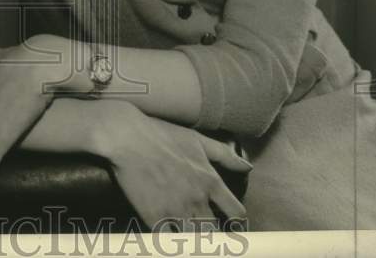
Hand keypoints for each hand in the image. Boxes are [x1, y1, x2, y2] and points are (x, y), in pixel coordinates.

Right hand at [96, 102, 251, 229]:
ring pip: (195, 241)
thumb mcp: (197, 140)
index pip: (236, 213)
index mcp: (210, 182)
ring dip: (192, 239)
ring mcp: (176, 211)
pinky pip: (168, 240)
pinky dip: (169, 240)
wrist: (127, 137)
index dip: (235, 221)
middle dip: (212, 234)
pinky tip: (167, 236)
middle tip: (205, 232)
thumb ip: (224, 155)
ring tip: (186, 234)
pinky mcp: (154, 218)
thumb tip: (248, 166)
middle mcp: (197, 200)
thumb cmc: (162, 135)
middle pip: (215, 232)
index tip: (229, 224)